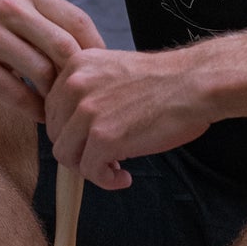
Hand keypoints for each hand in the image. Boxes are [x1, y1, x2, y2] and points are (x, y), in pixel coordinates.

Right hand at [0, 0, 106, 119]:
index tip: (102, 76)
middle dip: (77, 79)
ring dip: (55, 98)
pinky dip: (33, 109)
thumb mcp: (19, 11)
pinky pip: (14, 92)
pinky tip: (40, 116)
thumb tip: (98, 61)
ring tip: (62, 111)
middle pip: (64, 47)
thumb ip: (52, 28)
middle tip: (82, 99)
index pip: (79, 22)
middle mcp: (11, 9)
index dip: (97, 52)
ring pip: (41, 71)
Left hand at [45, 46, 213, 188]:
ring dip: (89, 167)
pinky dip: (106, 180)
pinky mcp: (103, 137)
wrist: (194, 84)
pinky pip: (90, 171)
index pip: (52, 108)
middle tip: (103, 156)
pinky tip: (125, 177)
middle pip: (55, 133)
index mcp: (76, 65)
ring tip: (114, 168)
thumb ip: (88, 89)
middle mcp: (75, 85)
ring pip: (66, 156)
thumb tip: (72, 125)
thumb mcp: (112, 70)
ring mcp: (87, 112)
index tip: (90, 139)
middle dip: (78, 149)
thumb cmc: (164, 81)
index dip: (71, 129)